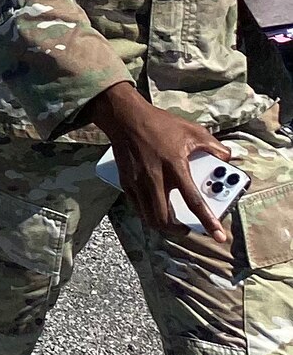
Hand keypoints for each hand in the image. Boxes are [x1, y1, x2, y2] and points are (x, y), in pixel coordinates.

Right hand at [85, 80, 232, 239]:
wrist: (127, 118)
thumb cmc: (160, 123)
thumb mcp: (193, 131)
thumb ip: (213, 146)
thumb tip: (227, 157)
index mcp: (175, 167)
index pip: (194, 201)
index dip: (208, 221)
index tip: (218, 236)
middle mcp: (155, 179)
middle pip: (165, 218)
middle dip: (178, 230)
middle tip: (187, 229)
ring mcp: (139, 183)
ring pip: (149, 218)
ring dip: (162, 226)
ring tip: (172, 224)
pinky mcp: (127, 183)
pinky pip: (138, 207)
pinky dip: (148, 214)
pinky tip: (155, 209)